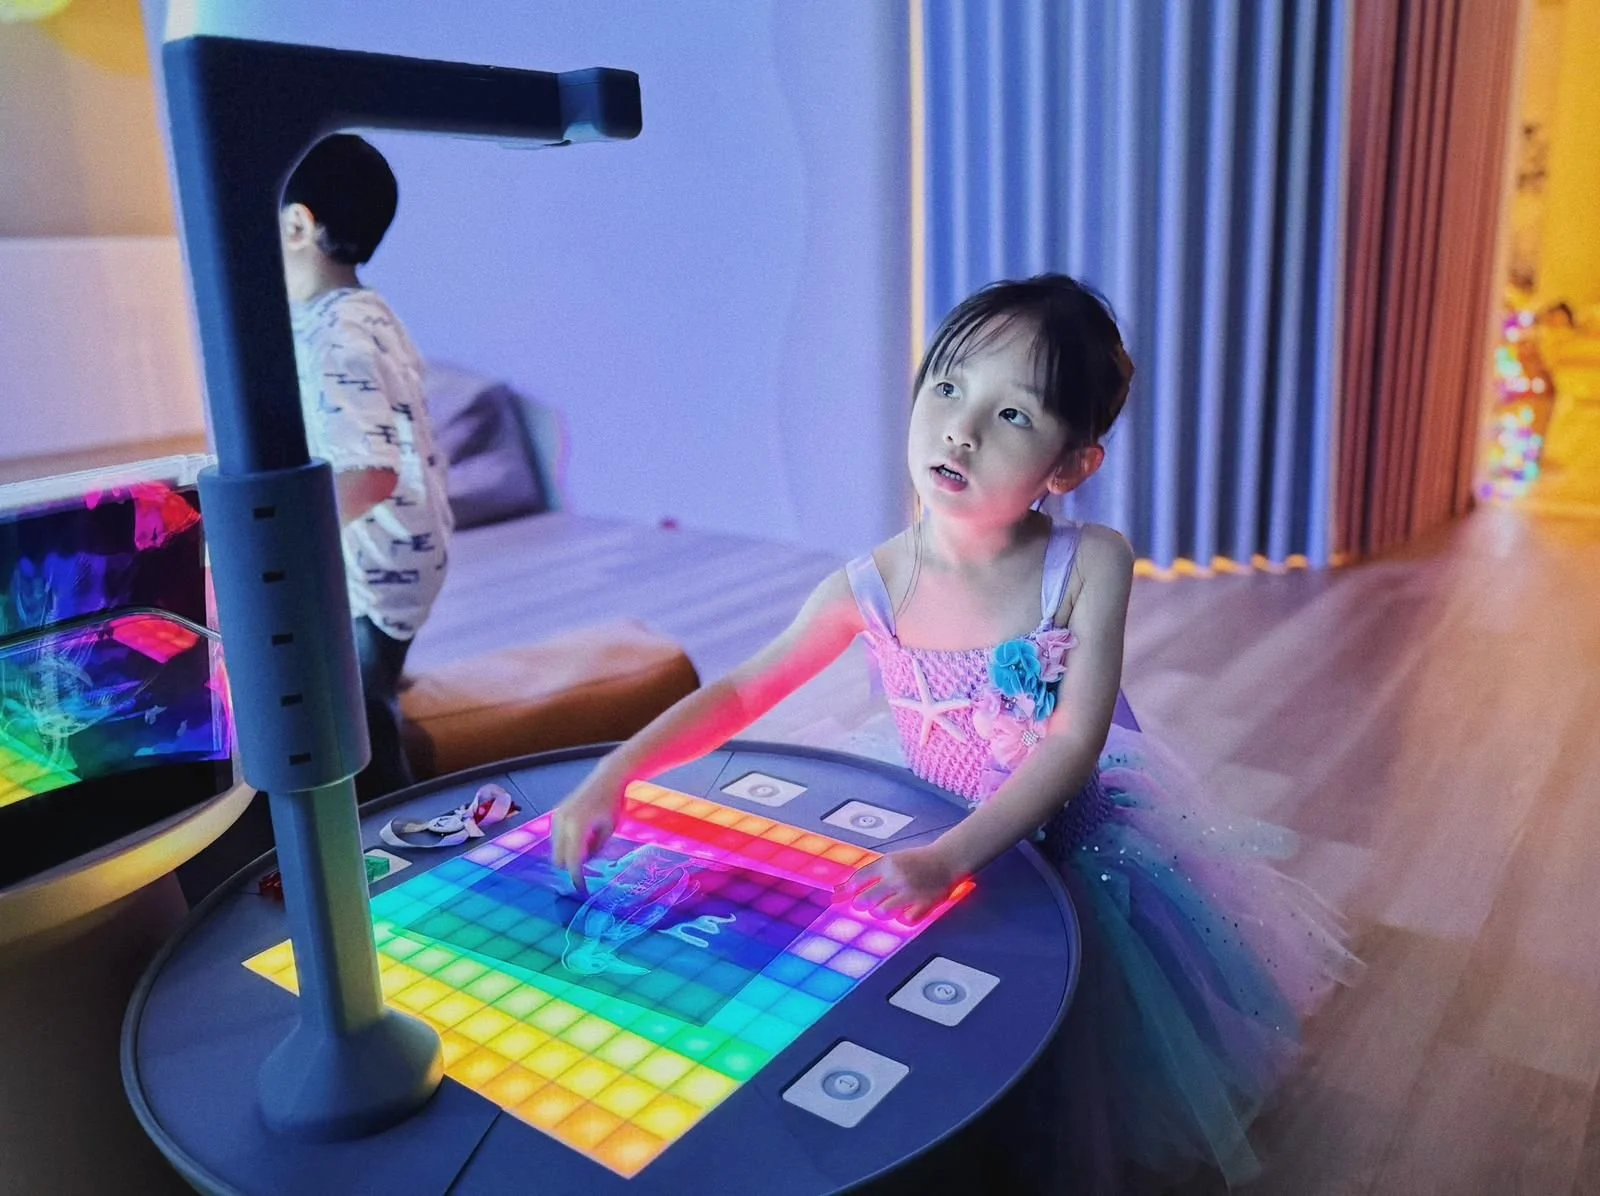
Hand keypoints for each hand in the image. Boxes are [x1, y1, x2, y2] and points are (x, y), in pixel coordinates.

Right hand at [551, 772, 622, 889]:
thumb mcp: (608, 830)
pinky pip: (557, 838)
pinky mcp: (556, 815)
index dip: (576, 878)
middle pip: (559, 859)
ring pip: (556, 849)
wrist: (606, 779)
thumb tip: (583, 865)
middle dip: (571, 867)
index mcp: (577, 826)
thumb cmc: (612, 804)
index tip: (582, 890)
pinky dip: (566, 844)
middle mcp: (562, 822)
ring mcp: (557, 817)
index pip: (572, 861)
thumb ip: (594, 849)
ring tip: (589, 847)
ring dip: (568, 855)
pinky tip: (582, 839)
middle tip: (586, 873)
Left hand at [838, 845, 960, 924]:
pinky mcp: (925, 905)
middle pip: (865, 900)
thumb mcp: (892, 860)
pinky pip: (904, 921)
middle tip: (866, 902)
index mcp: (888, 863)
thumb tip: (838, 890)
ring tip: (886, 906)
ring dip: (880, 912)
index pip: (858, 879)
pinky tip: (904, 911)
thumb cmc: (917, 861)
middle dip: (862, 904)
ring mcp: (911, 893)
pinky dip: (901, 919)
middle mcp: (897, 877)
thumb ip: (869, 874)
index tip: (842, 897)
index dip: (848, 890)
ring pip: (881, 912)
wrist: (947, 860)